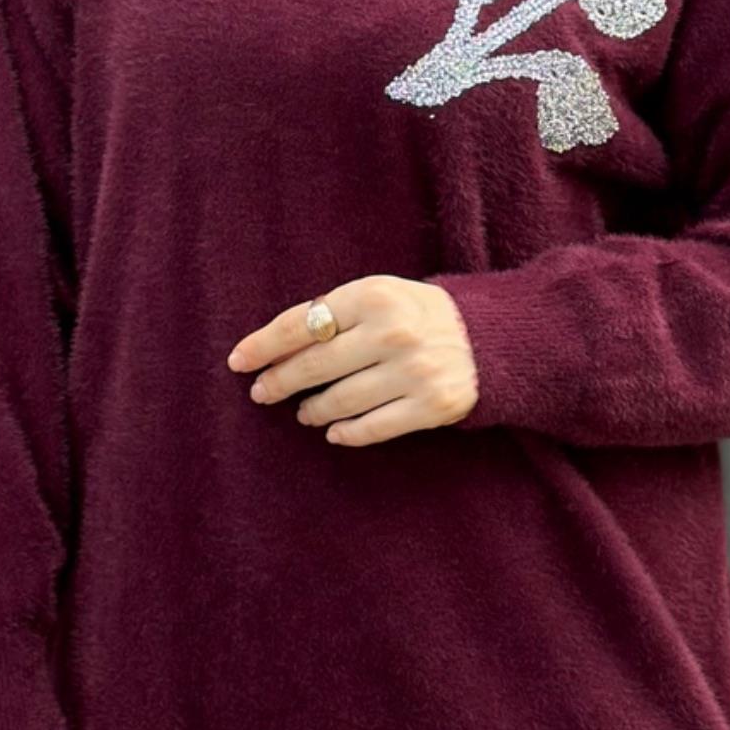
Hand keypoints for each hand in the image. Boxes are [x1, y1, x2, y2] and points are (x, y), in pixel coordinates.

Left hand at [226, 274, 477, 443]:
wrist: (490, 338)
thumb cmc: (418, 315)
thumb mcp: (379, 295)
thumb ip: (333, 313)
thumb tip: (272, 348)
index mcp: (374, 296)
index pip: (302, 323)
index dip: (264, 345)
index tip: (239, 361)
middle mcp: (393, 332)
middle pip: (315, 365)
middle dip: (280, 382)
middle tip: (262, 392)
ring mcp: (414, 371)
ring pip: (340, 401)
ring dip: (313, 410)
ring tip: (304, 412)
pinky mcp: (432, 406)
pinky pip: (373, 428)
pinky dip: (346, 433)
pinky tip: (334, 432)